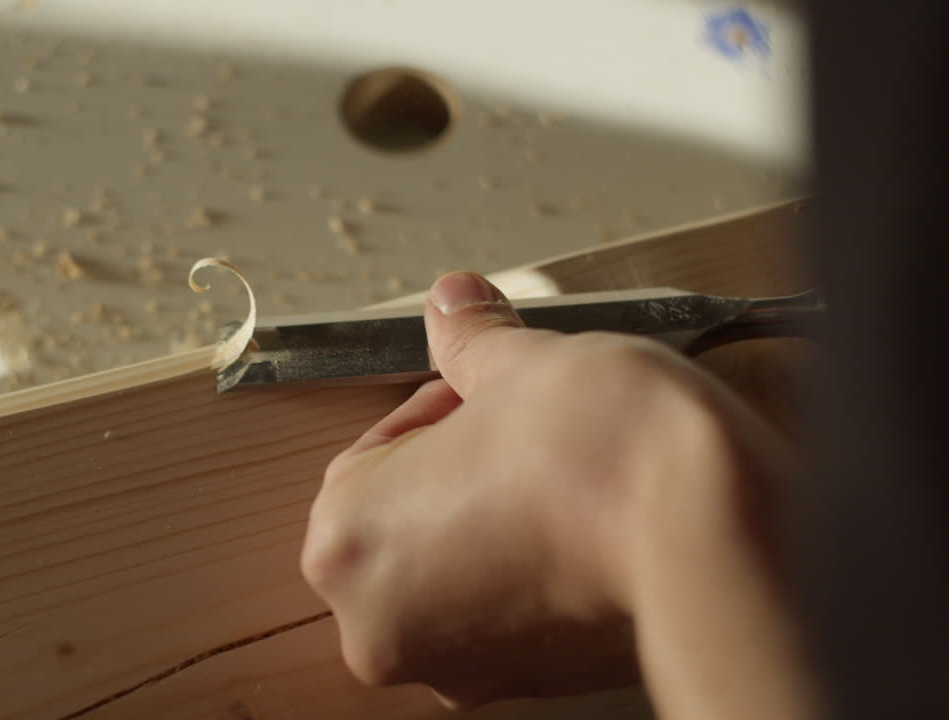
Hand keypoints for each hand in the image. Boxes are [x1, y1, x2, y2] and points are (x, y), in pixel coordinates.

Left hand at [300, 273, 819, 717]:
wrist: (715, 538)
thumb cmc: (603, 459)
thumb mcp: (521, 363)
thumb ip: (468, 338)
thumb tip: (454, 305)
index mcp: (345, 546)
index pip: (374, 453)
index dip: (441, 408)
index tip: (487, 393)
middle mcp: (383, 627)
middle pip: (413, 517)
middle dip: (466, 469)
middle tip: (527, 431)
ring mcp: (461, 668)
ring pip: (463, 568)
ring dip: (502, 520)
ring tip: (565, 479)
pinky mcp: (535, 685)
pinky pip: (515, 612)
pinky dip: (540, 572)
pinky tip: (586, 529)